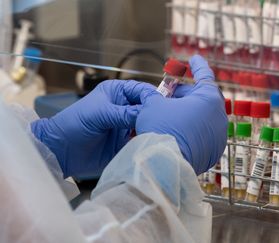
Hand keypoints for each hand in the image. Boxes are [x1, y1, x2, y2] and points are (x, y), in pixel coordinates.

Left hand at [31, 80, 154, 177]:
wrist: (61, 151)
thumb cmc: (74, 124)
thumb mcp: (99, 114)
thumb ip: (125, 114)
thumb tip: (148, 114)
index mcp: (117, 93)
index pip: (142, 90)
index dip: (152, 97)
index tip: (161, 107)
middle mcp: (124, 108)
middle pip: (148, 108)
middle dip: (154, 114)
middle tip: (162, 123)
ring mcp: (126, 125)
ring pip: (147, 124)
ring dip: (152, 129)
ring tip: (157, 134)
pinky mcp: (126, 142)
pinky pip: (142, 140)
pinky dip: (147, 142)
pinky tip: (150, 144)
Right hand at [136, 55, 227, 173]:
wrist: (165, 164)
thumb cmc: (161, 129)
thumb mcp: (153, 104)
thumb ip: (156, 95)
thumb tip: (153, 96)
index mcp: (209, 98)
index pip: (204, 75)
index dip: (197, 65)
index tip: (194, 58)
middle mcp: (219, 115)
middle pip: (202, 98)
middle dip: (185, 94)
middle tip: (169, 94)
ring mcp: (219, 134)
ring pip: (202, 117)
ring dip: (187, 113)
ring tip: (169, 114)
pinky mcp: (214, 150)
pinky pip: (203, 134)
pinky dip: (192, 129)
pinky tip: (176, 131)